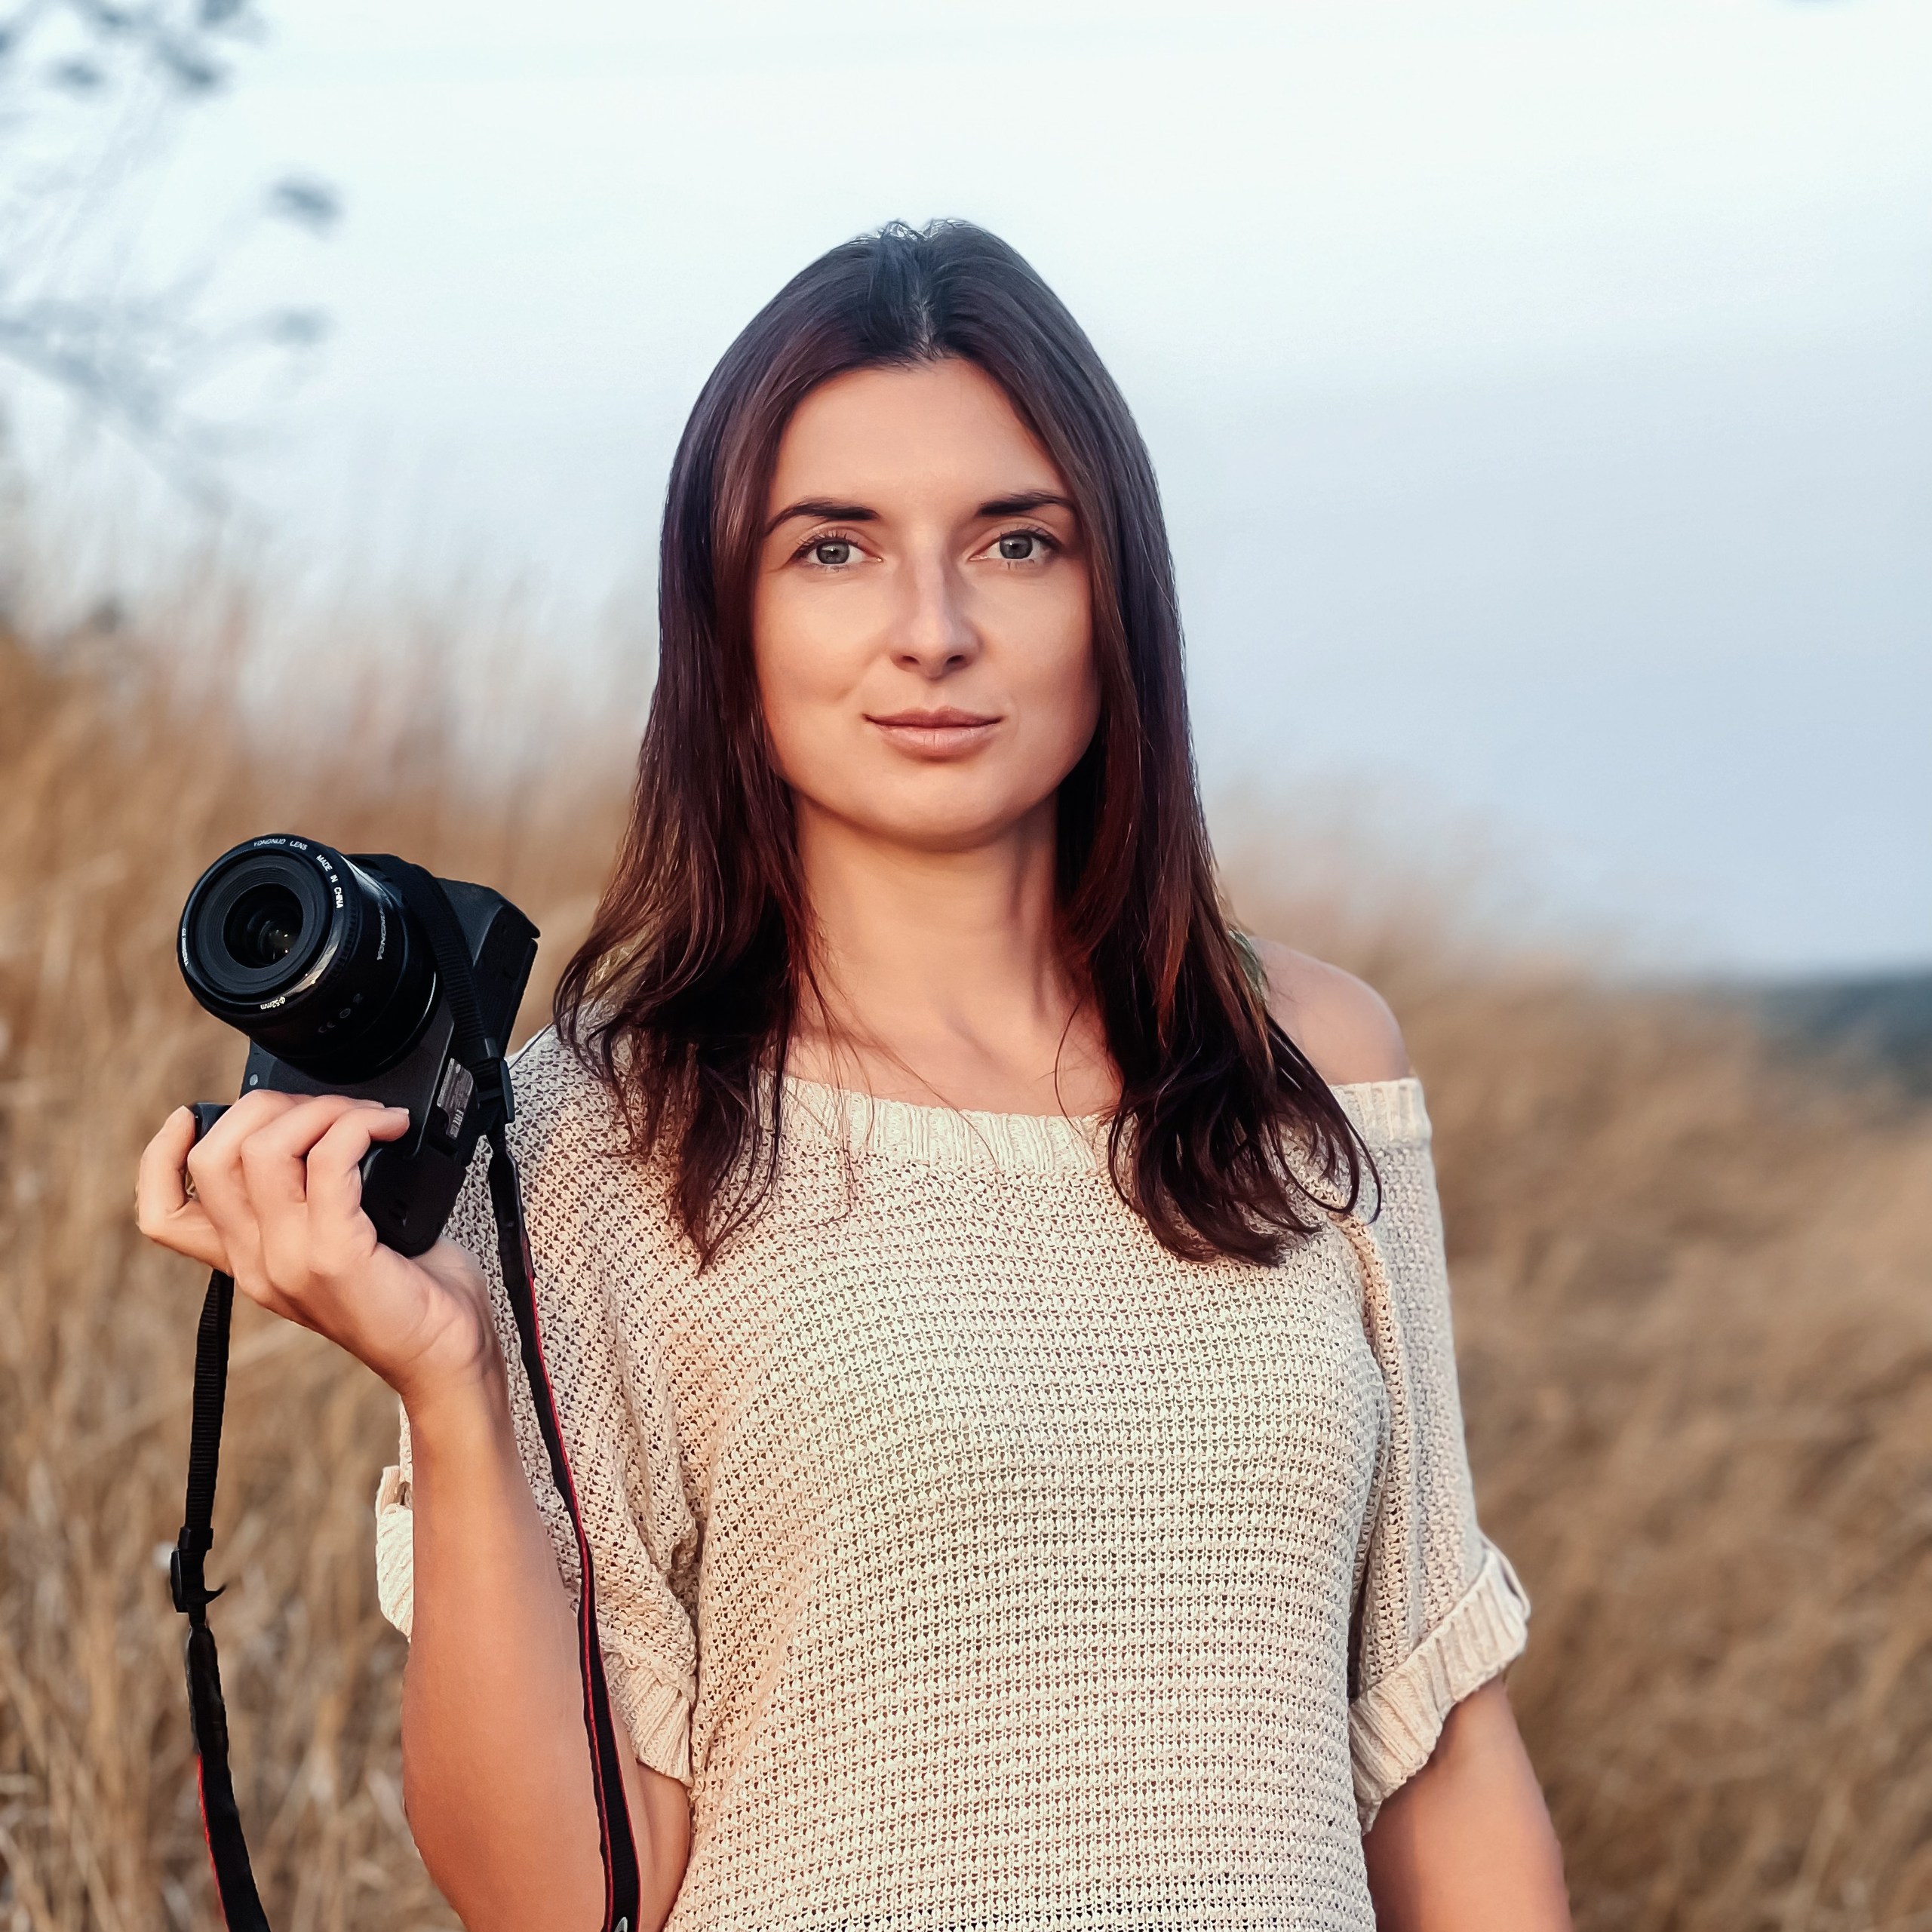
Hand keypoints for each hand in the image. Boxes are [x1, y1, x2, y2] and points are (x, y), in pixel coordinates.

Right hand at [136, 1093, 497, 1409]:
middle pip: (211, 1158)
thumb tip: (325, 1127)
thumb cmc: (411, 1295)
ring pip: (263, 1149)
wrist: (445, 1357)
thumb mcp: (342, 1245)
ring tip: (368, 1116)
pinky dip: (359, 1126)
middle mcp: (257, 1264)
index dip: (160, 1156)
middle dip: (267, 1106)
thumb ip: (313, 1202)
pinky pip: (328, 1161)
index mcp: (250, 1260)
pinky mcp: (335, 1256)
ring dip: (321, 1110)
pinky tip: (390, 1127)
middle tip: (330, 1108)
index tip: (193, 1116)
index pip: (163, 1215)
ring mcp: (290, 1261)